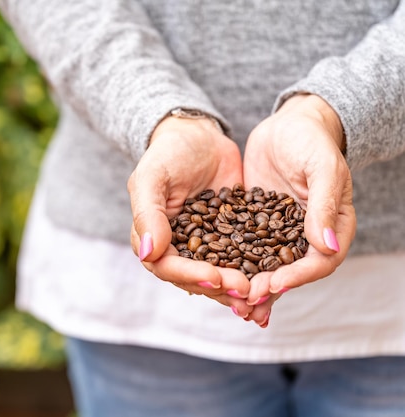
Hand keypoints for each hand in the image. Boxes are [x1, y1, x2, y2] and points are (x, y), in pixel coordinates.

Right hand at [128, 115, 253, 316]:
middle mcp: (177, 248)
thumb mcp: (152, 177)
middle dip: (220, 286)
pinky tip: (274, 281)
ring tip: (261, 294)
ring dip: (238, 288)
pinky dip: (255, 272)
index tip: (215, 277)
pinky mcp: (230, 238)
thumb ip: (148, 214)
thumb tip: (148, 253)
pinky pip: (241, 260)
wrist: (199, 136)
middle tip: (246, 290)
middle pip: (195, 278)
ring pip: (220, 275)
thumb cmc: (168, 152)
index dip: (190, 275)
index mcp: (153, 238)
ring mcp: (205, 246)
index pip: (167, 266)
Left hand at [242, 94, 356, 325]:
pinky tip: (215, 277)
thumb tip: (326, 246)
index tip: (272, 284)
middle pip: (290, 273)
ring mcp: (280, 233)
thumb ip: (323, 205)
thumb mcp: (322, 167)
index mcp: (332, 227)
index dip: (296, 277)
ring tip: (232, 304)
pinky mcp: (255, 225)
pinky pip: (245, 250)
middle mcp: (306, 236)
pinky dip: (233, 266)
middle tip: (245, 303)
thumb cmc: (311, 140)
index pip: (319, 262)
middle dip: (268, 290)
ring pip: (266, 267)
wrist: (287, 125)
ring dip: (250, 287)